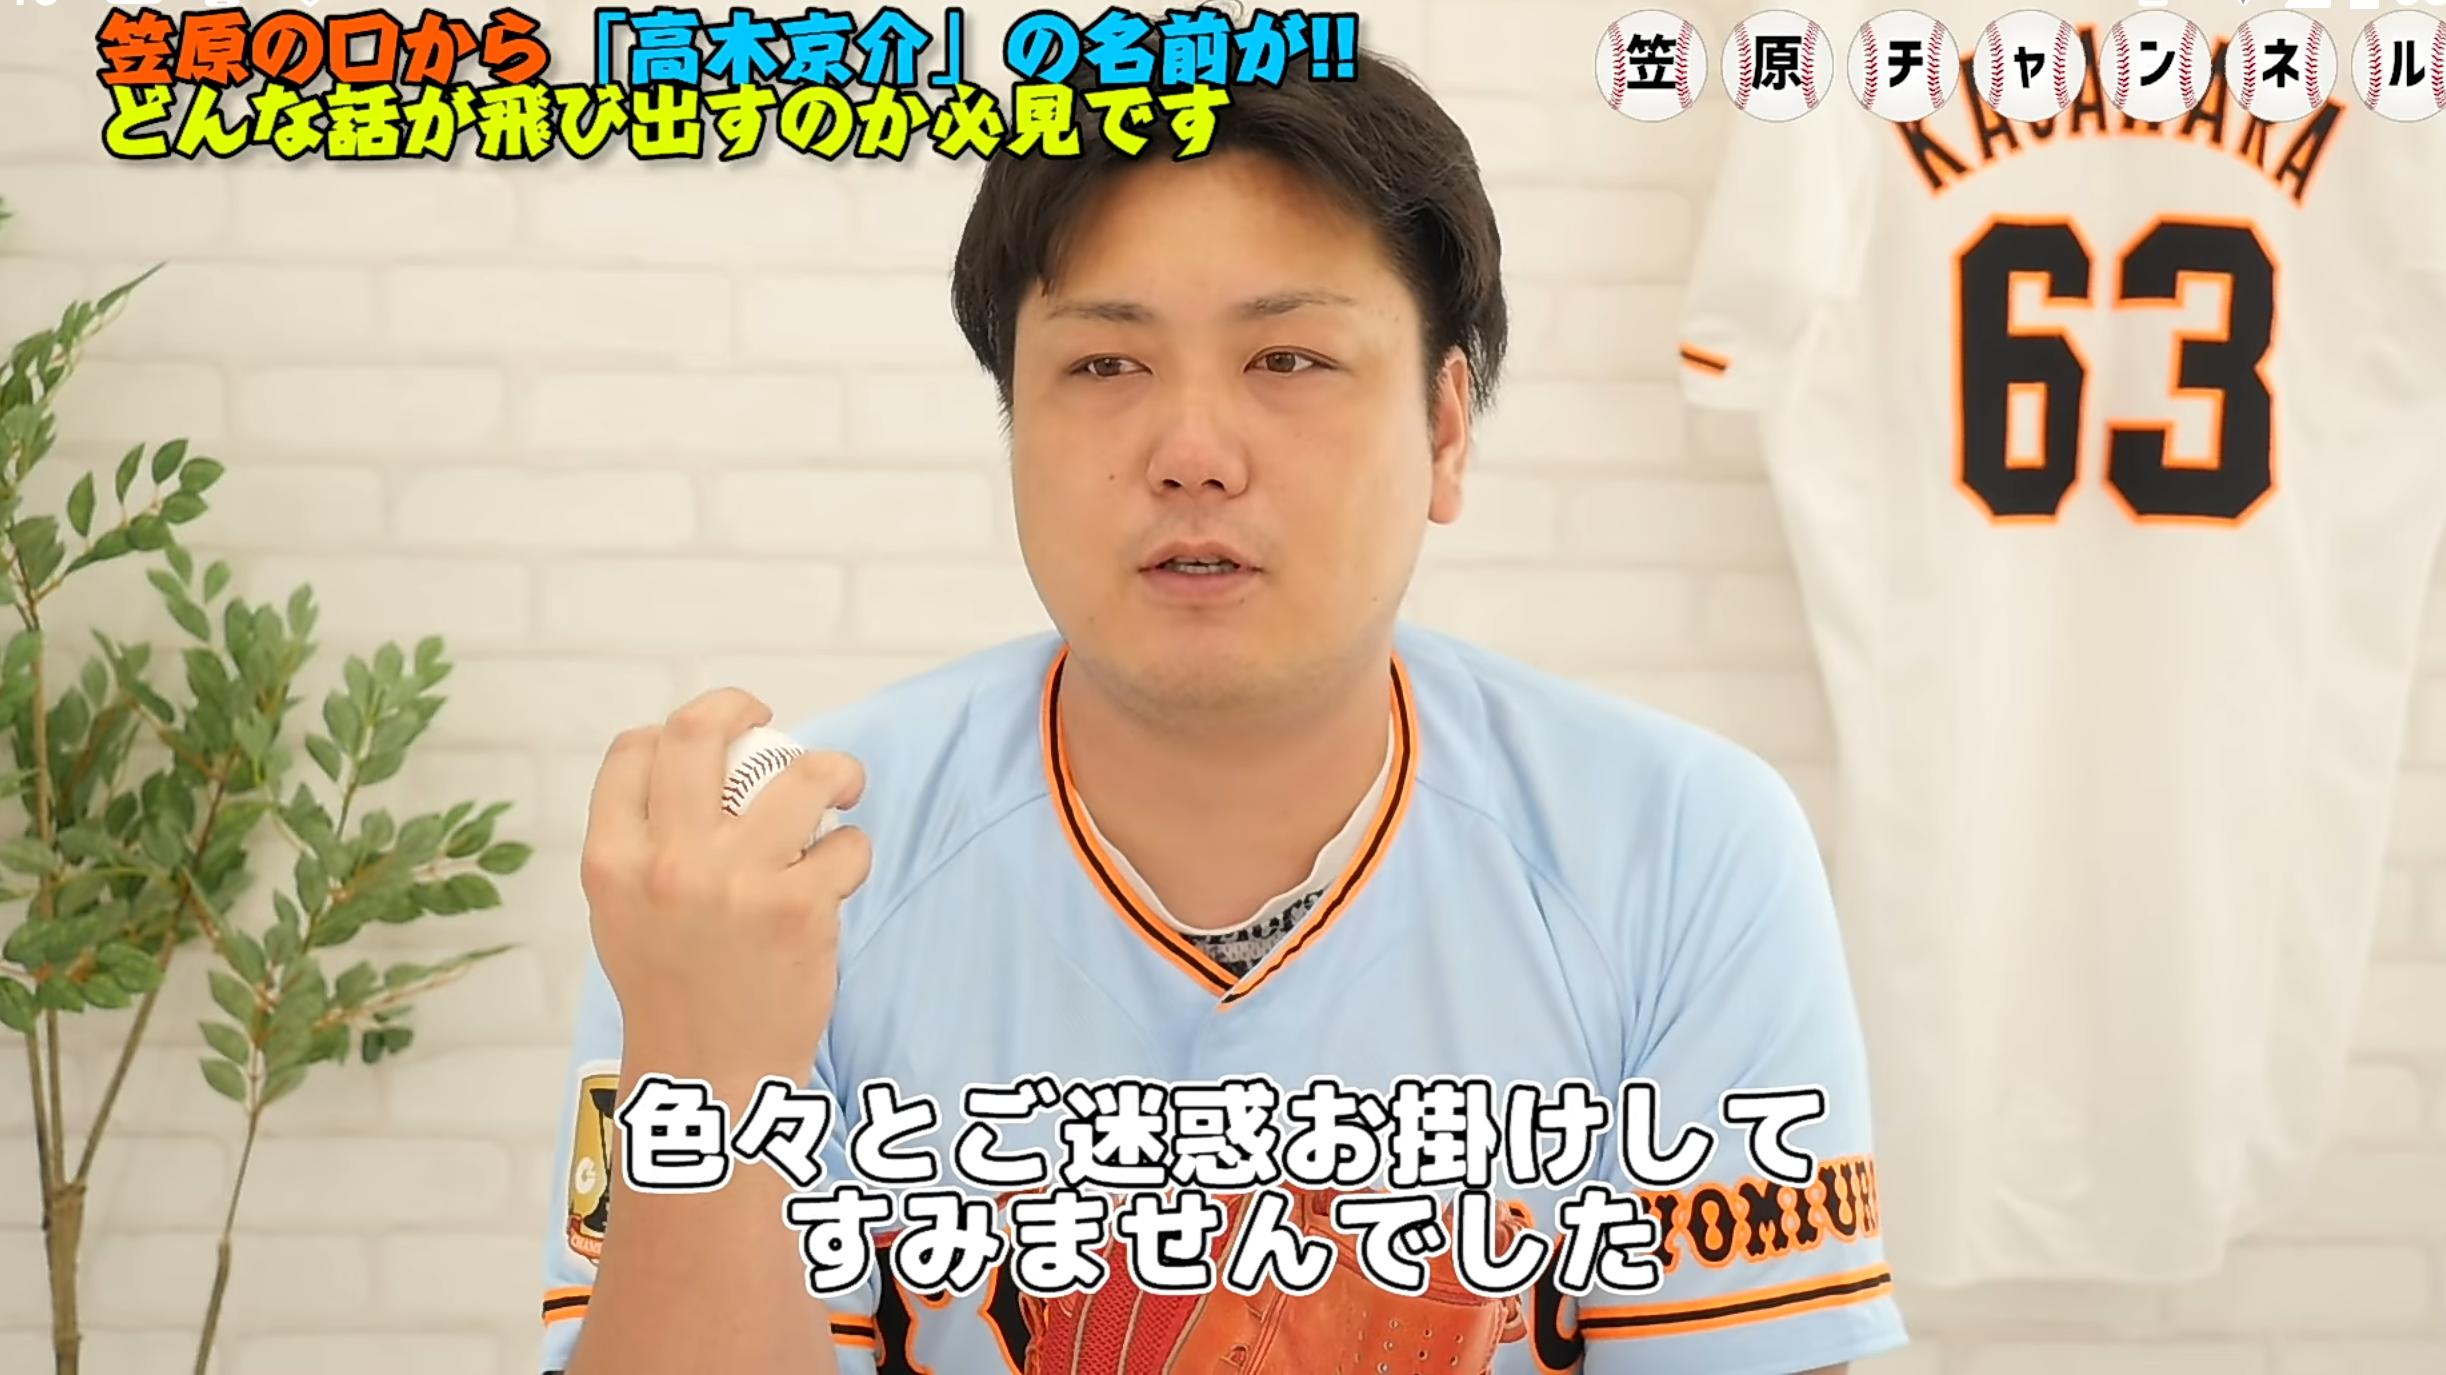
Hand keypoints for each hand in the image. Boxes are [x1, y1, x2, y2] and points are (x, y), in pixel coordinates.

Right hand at [579, 687, 870, 1078]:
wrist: (709, 1074)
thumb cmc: (672, 991)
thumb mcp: (622, 914)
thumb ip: (643, 845)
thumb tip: (695, 769)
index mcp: (612, 861)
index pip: (633, 751)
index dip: (672, 732)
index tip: (708, 740)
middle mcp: (668, 863)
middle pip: (701, 732)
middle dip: (740, 705)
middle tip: (768, 720)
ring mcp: (735, 883)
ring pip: (803, 775)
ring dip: (834, 772)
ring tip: (839, 789)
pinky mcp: (799, 909)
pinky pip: (846, 846)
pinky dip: (851, 853)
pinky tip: (837, 877)